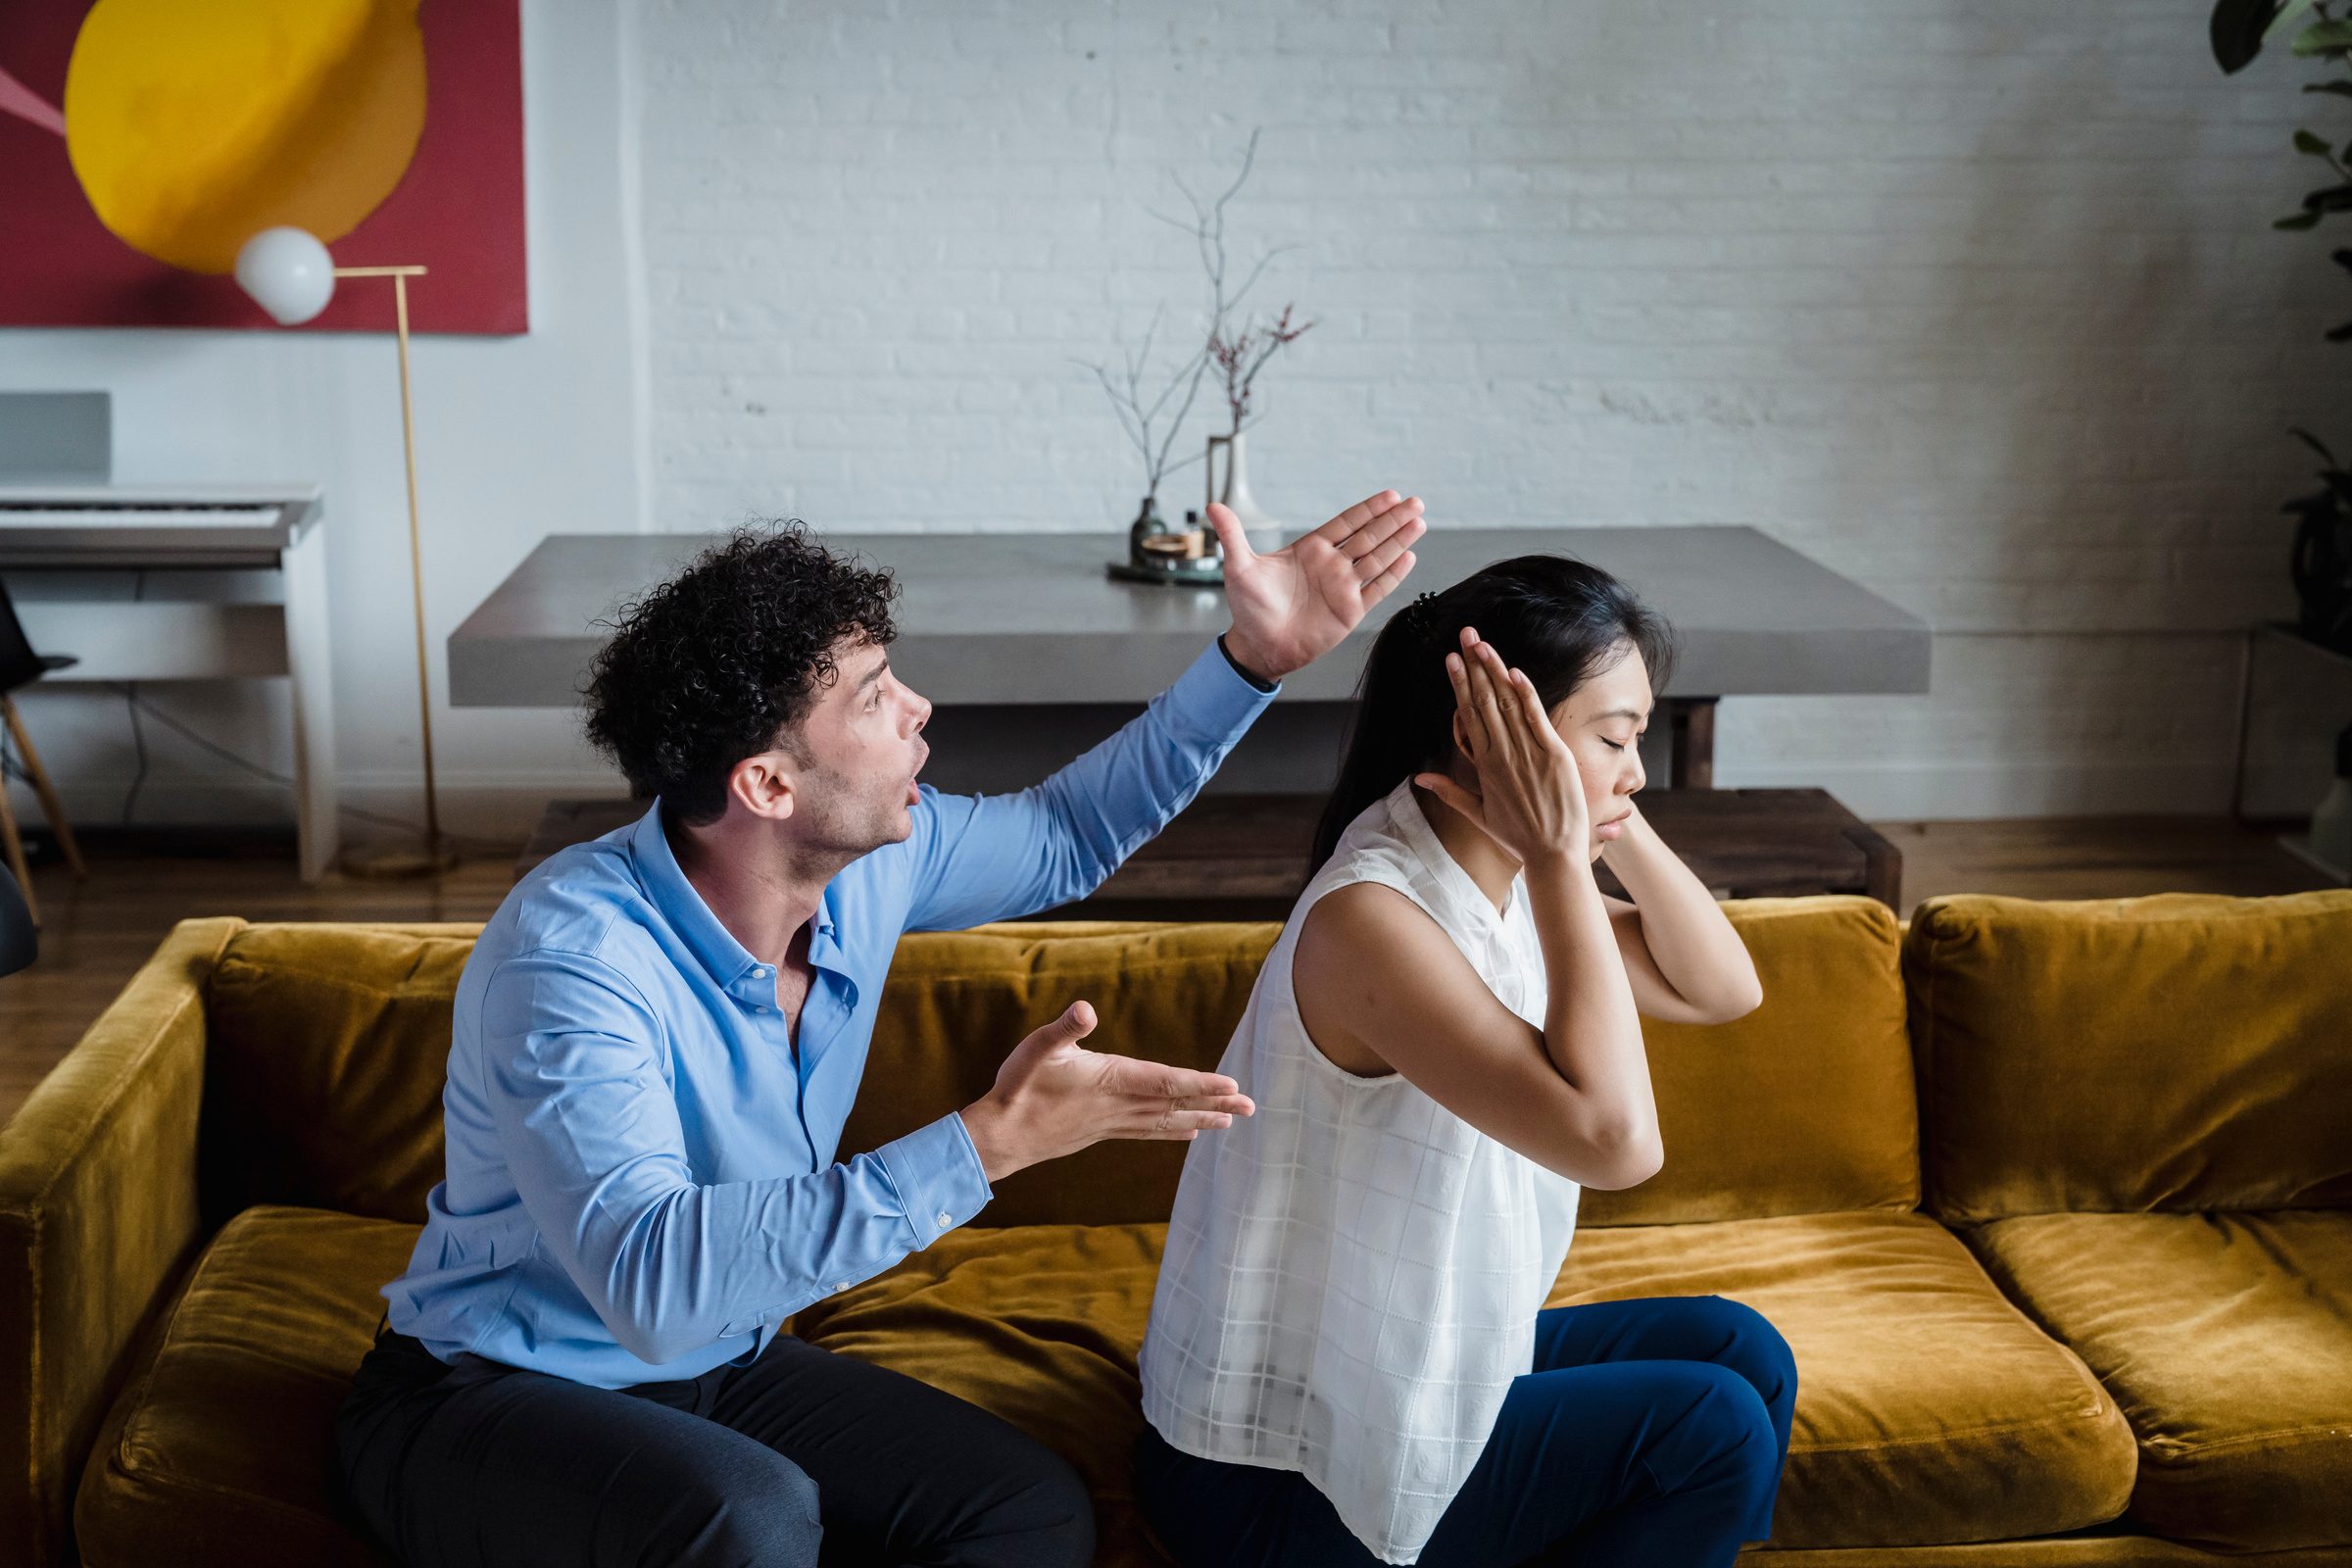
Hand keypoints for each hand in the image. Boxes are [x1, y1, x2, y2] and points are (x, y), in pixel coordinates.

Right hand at [958, 1001, 1256, 1182]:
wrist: (998, 1139)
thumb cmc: (1016, 1088)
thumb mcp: (1036, 1049)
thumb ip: (1064, 1028)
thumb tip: (1086, 1008)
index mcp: (1109, 1080)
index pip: (1165, 1082)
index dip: (1200, 1083)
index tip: (1232, 1085)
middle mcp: (1117, 1105)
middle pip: (1175, 1104)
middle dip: (1213, 1103)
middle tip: (1251, 1106)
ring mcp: (1111, 1122)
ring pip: (1165, 1121)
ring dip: (1200, 1119)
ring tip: (1231, 1120)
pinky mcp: (1102, 1131)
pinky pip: (1148, 1132)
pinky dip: (1172, 1131)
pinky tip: (1189, 1133)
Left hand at [1214, 491, 1425, 681]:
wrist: (1259, 647)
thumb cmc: (1248, 608)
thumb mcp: (1239, 568)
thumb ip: (1232, 536)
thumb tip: (1212, 506)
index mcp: (1310, 549)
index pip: (1346, 523)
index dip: (1368, 509)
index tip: (1390, 494)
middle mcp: (1331, 565)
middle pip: (1369, 536)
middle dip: (1392, 520)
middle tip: (1416, 502)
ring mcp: (1343, 587)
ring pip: (1377, 559)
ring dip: (1398, 541)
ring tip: (1419, 523)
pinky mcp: (1350, 611)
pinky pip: (1377, 589)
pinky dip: (1393, 574)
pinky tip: (1409, 557)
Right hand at [1412, 627, 1591, 867]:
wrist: (1552, 853)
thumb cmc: (1518, 836)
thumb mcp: (1478, 814)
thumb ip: (1449, 792)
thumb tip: (1419, 778)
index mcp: (1484, 765)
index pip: (1467, 715)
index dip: (1459, 684)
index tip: (1451, 660)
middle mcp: (1502, 754)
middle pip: (1483, 701)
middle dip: (1473, 665)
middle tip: (1465, 635)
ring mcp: (1528, 753)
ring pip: (1506, 703)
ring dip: (1494, 671)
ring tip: (1483, 644)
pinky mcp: (1553, 754)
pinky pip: (1536, 718)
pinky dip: (1526, 694)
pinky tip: (1514, 672)